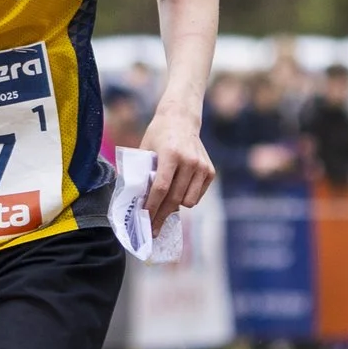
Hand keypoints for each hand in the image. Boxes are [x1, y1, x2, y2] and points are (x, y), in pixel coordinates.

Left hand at [139, 104, 214, 232]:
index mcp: (171, 154)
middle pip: (175, 198)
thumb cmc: (158, 136)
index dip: (152, 206)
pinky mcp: (210, 171)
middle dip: (161, 215)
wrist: (180, 119)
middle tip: (153, 229)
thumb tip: (137, 203)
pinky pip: (197, 196)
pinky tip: (178, 191)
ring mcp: (202, 166)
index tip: (144, 220)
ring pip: (189, 201)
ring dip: (176, 206)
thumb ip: (143, 174)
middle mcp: (190, 160)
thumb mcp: (145, 150)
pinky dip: (187, 198)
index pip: (161, 187)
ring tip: (165, 203)